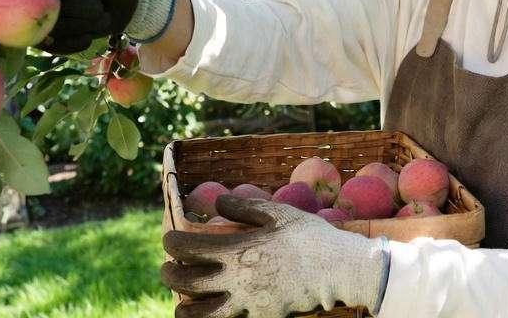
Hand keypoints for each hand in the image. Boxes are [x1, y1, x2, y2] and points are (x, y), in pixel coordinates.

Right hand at [27, 0, 176, 54]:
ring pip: (45, 29)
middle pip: (36, 7)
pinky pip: (53, 47)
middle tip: (99, 7)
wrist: (133, 0)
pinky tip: (90, 34)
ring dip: (80, 26)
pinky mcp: (47, 33)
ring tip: (100, 14)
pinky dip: (76, 42)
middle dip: (75, 11)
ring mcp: (38, 11)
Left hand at [161, 194, 389, 317]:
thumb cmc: (309, 236)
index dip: (171, 243)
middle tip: (168, 269)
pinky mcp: (261, 317)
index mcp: (238, 250)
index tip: (168, 240)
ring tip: (182, 303)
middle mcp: (236, 281)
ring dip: (185, 309)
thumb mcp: (278, 213)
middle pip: (186, 283)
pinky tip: (214, 314)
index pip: (188, 248)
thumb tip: (218, 201)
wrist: (339, 270)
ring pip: (202, 315)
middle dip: (169, 275)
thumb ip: (244, 207)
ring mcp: (248, 304)